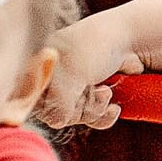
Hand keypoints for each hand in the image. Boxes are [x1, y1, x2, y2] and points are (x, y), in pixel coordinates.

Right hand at [40, 14, 142, 130]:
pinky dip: (105, 115)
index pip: (29, 100)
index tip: (65, 94)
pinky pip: (94, 118)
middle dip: (77, 106)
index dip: (48, 103)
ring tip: (105, 91)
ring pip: (76, 117)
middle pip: (54, 113)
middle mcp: (52, 78)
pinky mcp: (94, 95)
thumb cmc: (95, 47)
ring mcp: (74, 88)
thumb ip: (59, 103)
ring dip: (94, 108)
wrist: (132, 38)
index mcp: (36, 67)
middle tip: (88, 88)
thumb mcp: (72, 75)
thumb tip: (59, 121)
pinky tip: (114, 105)